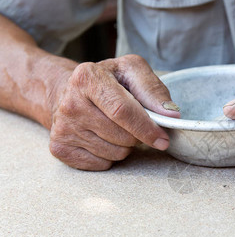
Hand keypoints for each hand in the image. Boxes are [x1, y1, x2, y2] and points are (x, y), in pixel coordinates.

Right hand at [49, 55, 179, 169]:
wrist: (68, 92)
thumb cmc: (107, 81)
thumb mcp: (131, 71)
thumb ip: (153, 90)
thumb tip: (171, 115)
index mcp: (88, 78)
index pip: (123, 111)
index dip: (147, 128)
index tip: (163, 139)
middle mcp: (70, 103)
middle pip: (122, 136)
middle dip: (138, 136)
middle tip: (134, 124)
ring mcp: (62, 127)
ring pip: (114, 153)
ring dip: (125, 146)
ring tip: (116, 128)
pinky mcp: (60, 147)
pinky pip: (102, 164)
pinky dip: (110, 156)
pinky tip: (102, 138)